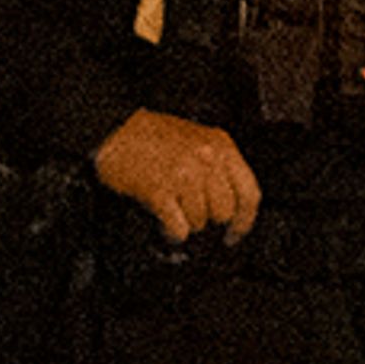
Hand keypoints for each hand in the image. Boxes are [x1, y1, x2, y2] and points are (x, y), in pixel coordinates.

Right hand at [93, 108, 262, 243]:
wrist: (114, 130)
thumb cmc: (151, 135)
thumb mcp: (197, 140)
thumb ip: (218, 165)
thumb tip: (229, 205)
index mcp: (221, 146)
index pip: (249, 193)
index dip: (244, 221)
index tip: (235, 233)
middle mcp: (207, 159)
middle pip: (224, 211)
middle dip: (207, 219)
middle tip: (190, 214)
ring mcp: (184, 174)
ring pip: (201, 221)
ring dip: (187, 223)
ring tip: (173, 212)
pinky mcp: (160, 190)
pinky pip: (178, 227)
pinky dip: (173, 232)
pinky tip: (166, 226)